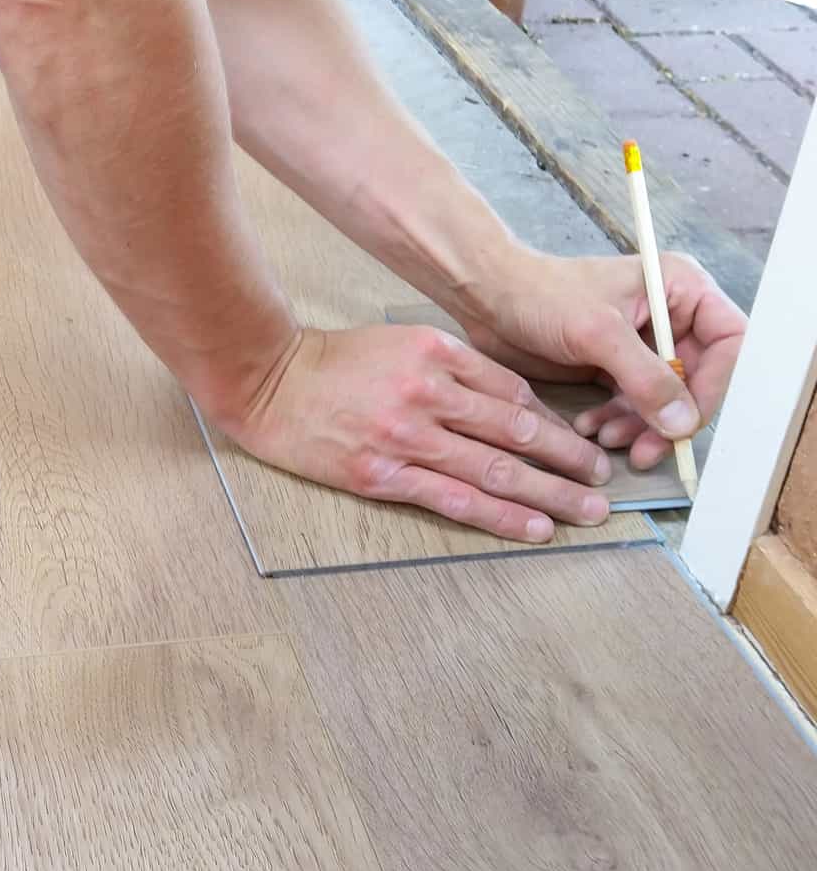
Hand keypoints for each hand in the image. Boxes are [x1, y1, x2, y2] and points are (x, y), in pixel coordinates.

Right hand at [217, 325, 612, 541]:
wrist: (268, 382)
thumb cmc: (334, 363)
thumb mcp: (401, 342)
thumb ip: (454, 368)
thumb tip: (512, 405)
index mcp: (437, 354)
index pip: (513, 393)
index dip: (555, 423)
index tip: (581, 443)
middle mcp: (428, 393)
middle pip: (516, 431)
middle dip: (568, 460)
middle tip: (602, 482)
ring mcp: (405, 436)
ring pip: (495, 469)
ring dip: (550, 494)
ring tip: (586, 511)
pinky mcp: (382, 474)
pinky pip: (454, 499)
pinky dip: (500, 516)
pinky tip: (533, 528)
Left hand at [452, 251, 745, 468]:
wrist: (488, 297)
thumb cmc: (541, 295)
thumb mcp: (599, 334)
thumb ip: (646, 377)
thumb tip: (683, 423)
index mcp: (680, 289)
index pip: (728, 343)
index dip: (715, 385)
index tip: (687, 421)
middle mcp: (670, 316)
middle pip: (697, 379)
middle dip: (669, 418)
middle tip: (645, 450)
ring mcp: (642, 345)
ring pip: (663, 399)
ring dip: (640, 426)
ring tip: (606, 438)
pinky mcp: (614, 366)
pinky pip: (631, 405)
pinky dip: (616, 422)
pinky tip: (590, 429)